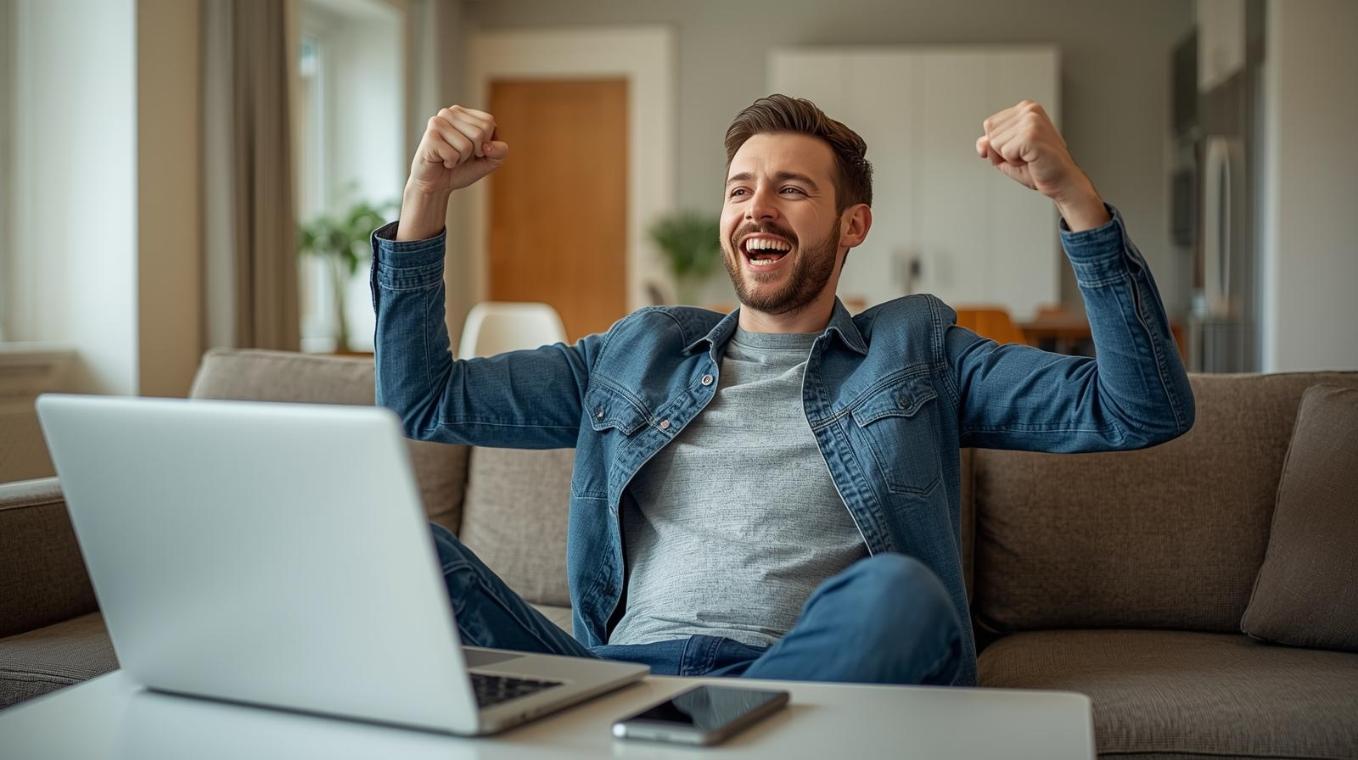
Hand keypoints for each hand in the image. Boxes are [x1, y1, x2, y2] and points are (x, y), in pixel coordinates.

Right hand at [397, 106, 508, 240]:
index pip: (489, 122)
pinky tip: (441, 160)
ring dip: (461, 159)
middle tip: (459, 155)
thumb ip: (500, 152)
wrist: (437, 185)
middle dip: (474, 152)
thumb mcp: (488, 160)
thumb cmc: (461, 169)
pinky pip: (453, 154)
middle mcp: (449, 113)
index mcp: (464, 113)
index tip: (473, 150)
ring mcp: (437, 123)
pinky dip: (451, 163)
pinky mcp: (430, 137)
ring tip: (449, 157)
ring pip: (467, 145)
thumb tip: (488, 146)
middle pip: (480, 132)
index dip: (486, 143)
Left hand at [975, 100, 1108, 230]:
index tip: (1021, 150)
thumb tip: (982, 142)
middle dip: (1002, 151)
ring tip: (1030, 158)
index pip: (989, 125)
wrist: (1062, 181)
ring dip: (1009, 157)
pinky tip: (1032, 160)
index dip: (998, 145)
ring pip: (995, 143)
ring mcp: (1031, 120)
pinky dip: (1014, 162)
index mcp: (1025, 108)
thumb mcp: (1007, 154)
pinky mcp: (1031, 135)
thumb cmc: (1038, 168)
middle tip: (1026, 156)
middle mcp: (1029, 109)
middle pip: (990, 132)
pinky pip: (1004, 152)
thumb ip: (990, 146)